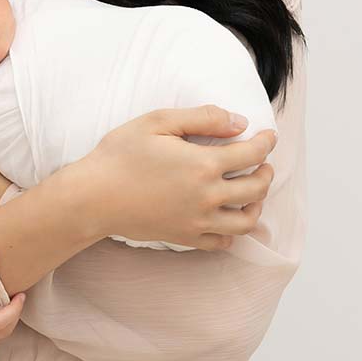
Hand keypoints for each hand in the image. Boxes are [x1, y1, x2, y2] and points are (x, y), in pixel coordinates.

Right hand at [74, 106, 277, 250]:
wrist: (93, 196)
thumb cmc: (120, 154)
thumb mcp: (158, 122)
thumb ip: (203, 118)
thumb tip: (239, 123)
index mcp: (203, 164)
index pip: (252, 154)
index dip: (266, 142)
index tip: (269, 136)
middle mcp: (207, 197)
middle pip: (256, 189)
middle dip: (266, 173)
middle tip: (264, 163)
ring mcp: (197, 222)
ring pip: (245, 221)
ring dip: (256, 205)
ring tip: (252, 192)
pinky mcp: (185, 237)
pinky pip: (221, 242)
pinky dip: (232, 231)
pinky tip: (226, 217)